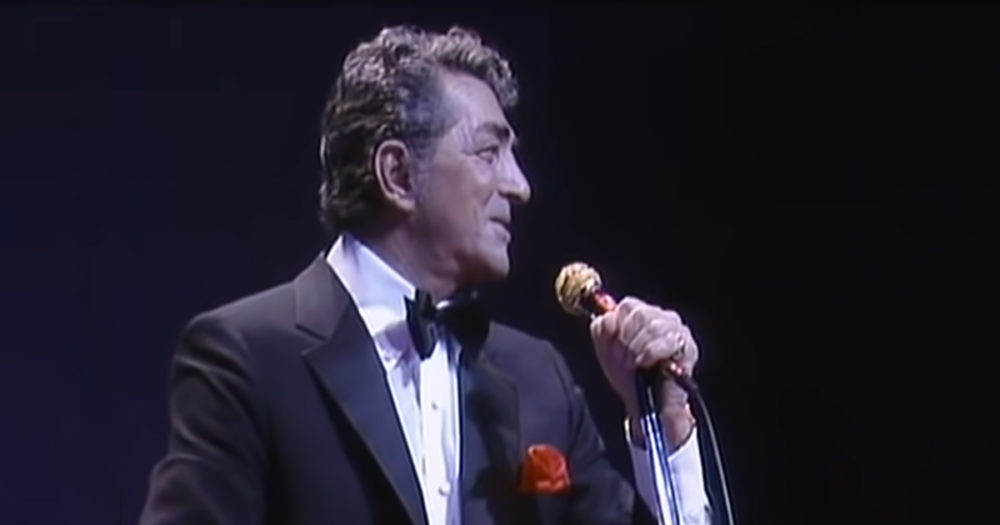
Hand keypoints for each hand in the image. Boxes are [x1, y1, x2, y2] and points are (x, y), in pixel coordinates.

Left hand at [590, 297, 698, 448]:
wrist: (644, 405)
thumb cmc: (628, 376)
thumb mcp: (606, 350)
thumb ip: (601, 328)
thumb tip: (609, 317)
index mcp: (642, 315)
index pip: (628, 306)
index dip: (617, 327)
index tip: (615, 348)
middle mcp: (662, 317)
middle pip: (640, 313)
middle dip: (627, 340)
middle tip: (625, 360)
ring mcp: (677, 330)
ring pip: (653, 324)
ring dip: (638, 348)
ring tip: (635, 364)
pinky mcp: (688, 347)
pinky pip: (667, 341)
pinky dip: (651, 353)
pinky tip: (647, 364)